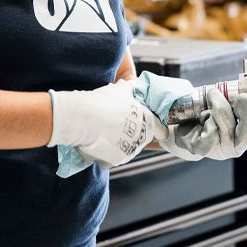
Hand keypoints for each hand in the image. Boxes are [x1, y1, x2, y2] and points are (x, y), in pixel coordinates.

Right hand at [48, 81, 169, 168]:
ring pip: (128, 148)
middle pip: (143, 139)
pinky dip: (108, 151)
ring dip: (121, 142)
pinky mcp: (115, 161)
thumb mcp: (122, 90)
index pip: (160, 129)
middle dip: (135, 132)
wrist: (85, 119)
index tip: (157, 130)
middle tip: (120, 124)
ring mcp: (128, 152)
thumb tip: (133, 84)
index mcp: (147, 122)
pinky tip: (99, 141)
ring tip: (106, 132)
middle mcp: (141, 139)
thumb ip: (131, 88)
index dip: (158, 128)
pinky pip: (113, 157)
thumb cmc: (104, 103)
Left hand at [158, 88, 246, 161]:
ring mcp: (223, 148)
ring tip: (212, 94)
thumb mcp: (231, 99)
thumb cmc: (211, 111)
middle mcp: (240, 143)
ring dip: (219, 103)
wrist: (185, 127)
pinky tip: (202, 116)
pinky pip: (209, 131)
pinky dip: (206, 117)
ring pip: (227, 125)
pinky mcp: (205, 148)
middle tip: (236, 95)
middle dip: (245, 106)